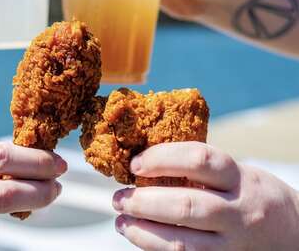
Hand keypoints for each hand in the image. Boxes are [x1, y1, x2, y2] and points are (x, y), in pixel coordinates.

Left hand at [112, 142, 298, 250]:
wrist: (293, 233)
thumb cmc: (250, 195)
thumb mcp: (236, 173)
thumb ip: (200, 168)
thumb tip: (146, 159)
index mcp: (239, 178)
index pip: (199, 160)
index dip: (162, 158)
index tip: (135, 163)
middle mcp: (238, 211)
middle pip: (186, 206)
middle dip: (144, 201)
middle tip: (119, 197)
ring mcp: (232, 244)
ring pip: (181, 243)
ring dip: (142, 231)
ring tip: (121, 221)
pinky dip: (154, 249)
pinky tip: (139, 237)